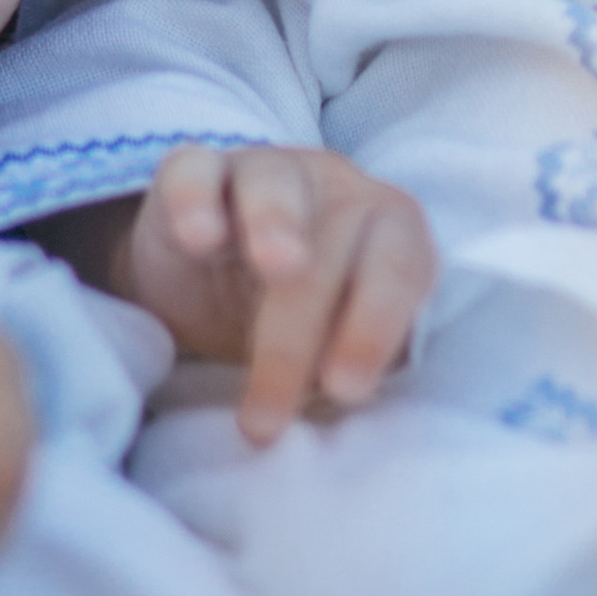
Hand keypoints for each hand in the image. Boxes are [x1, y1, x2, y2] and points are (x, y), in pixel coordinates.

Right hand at [109, 144, 436, 443]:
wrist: (217, 280)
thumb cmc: (303, 322)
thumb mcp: (333, 348)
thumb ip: (352, 367)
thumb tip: (349, 425)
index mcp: (386, 230)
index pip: (401, 266)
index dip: (377, 324)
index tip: (346, 391)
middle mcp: (335, 187)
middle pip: (335, 237)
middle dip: (303, 330)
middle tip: (269, 411)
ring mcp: (265, 170)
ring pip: (275, 182)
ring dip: (279, 224)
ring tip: (277, 269)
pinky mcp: (197, 172)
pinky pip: (196, 170)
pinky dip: (198, 200)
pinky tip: (198, 238)